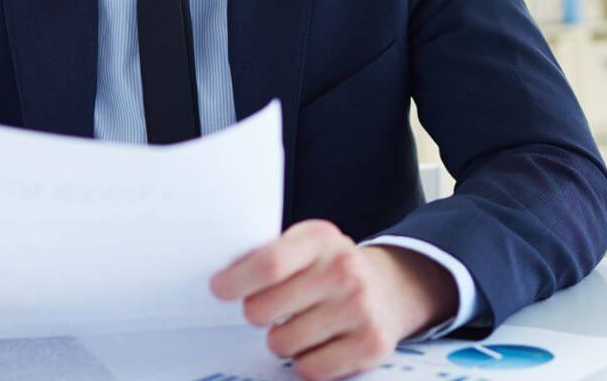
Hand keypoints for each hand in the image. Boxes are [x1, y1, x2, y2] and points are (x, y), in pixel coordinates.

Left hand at [209, 220, 457, 380]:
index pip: (269, 263)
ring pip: (282, 343)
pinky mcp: (371, 345)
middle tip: (267, 308)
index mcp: (320, 239)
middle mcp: (344, 271)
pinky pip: (309, 368)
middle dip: (255, 313)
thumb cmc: (328, 267)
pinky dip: (304, 361)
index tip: (219, 289)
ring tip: (297, 323)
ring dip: (280, 339)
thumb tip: (221, 279)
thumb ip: (267, 255)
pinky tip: (317, 341)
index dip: (235, 281)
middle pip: (265, 309)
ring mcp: (360, 308)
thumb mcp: (304, 244)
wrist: (388, 287)